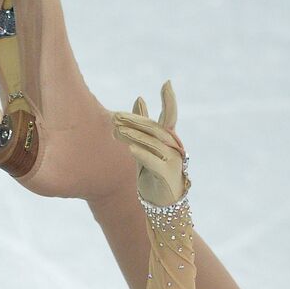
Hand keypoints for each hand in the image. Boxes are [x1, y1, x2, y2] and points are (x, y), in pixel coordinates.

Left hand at [111, 80, 187, 205]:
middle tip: (116, 115)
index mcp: (169, 140)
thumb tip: (139, 98)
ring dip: (134, 135)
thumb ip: (142, 126)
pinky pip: (153, 162)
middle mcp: (173, 148)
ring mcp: (172, 161)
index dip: (169, 101)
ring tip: (117, 130)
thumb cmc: (154, 174)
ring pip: (152, 144)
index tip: (167, 83)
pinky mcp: (166, 175)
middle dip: (136, 120)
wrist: (163, 204)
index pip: (170, 117)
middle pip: (154, 129)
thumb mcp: (147, 147)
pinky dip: (142, 154)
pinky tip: (130, 148)